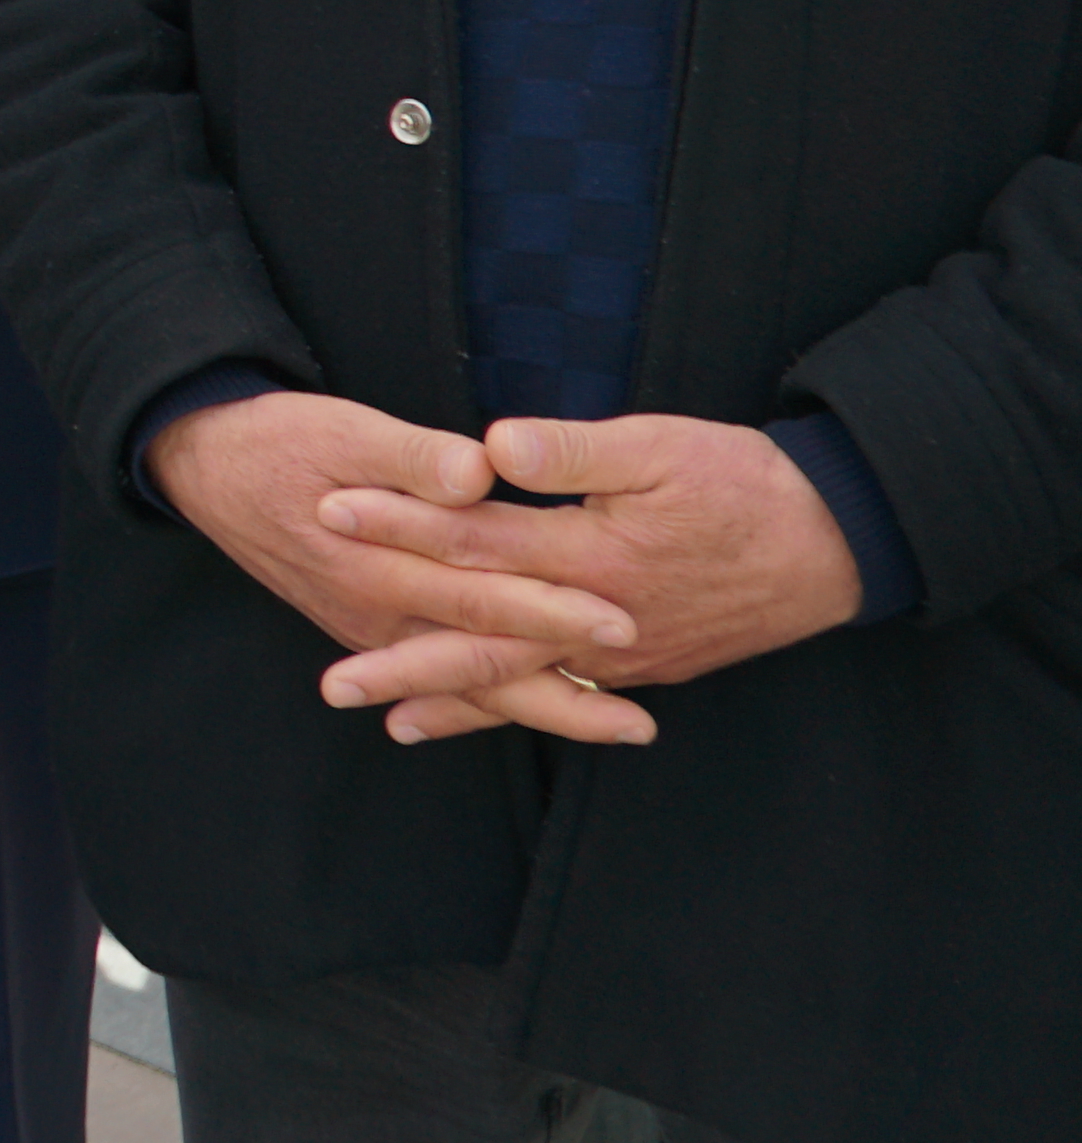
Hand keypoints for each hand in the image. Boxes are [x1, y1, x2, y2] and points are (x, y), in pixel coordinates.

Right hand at [147, 391, 645, 748]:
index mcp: (377, 562)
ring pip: (469, 683)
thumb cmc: (277, 439)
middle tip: (640, 718)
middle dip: (564, 688)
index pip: (480, 593)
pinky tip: (534, 713)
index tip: (617, 620)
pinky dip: (490, 705)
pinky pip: (440, 678)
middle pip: (484, 661)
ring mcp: (369, 628)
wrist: (204, 466)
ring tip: (622, 726)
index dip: (549, 609)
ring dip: (544, 709)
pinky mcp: (366, 628)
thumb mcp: (340, 428)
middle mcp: (376, 611)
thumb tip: (477, 473)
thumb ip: (412, 454)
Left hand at [307, 412, 869, 734]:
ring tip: (381, 717)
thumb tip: (492, 444)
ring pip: (521, 683)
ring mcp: (621, 655)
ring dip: (451, 701)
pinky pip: (562, 697)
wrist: (834, 546)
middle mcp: (599, 620)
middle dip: (405, 659)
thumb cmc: (744, 484)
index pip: (476, 538)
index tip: (331, 513)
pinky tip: (469, 720)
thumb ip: (575, 449)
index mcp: (592, 554)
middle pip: (484, 641)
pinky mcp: (641, 668)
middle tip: (330, 684)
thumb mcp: (662, 446)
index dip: (400, 523)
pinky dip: (512, 710)